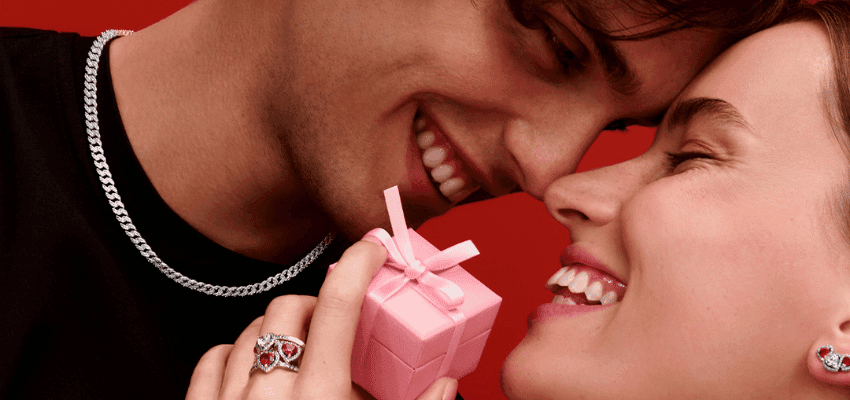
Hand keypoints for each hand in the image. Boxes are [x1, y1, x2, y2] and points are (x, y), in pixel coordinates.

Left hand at [186, 239, 458, 399]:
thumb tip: (445, 386)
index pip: (340, 309)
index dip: (357, 268)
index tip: (369, 252)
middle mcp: (271, 397)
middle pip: (291, 309)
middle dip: (317, 303)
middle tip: (335, 321)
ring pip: (250, 330)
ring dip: (278, 327)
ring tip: (298, 349)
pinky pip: (211, 360)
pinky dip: (233, 353)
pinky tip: (252, 369)